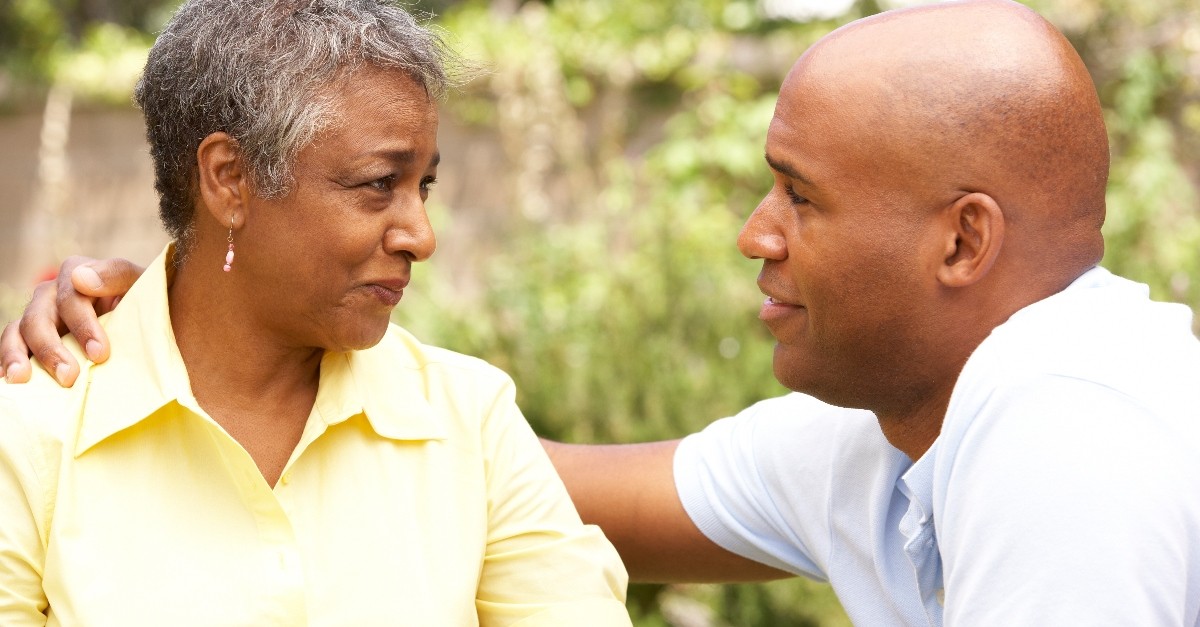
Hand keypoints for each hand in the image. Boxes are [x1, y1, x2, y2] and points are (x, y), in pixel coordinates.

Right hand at [1, 256, 143, 385]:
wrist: (143, 319)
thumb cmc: (143, 300)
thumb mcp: (140, 283)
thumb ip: (117, 274)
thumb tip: (82, 279)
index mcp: (77, 273)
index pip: (71, 296)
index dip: (84, 325)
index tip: (99, 353)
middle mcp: (52, 293)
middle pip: (39, 317)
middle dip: (51, 348)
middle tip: (69, 377)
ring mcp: (38, 315)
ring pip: (18, 331)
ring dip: (17, 355)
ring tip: (21, 379)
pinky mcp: (31, 337)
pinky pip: (12, 345)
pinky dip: (7, 360)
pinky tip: (9, 380)